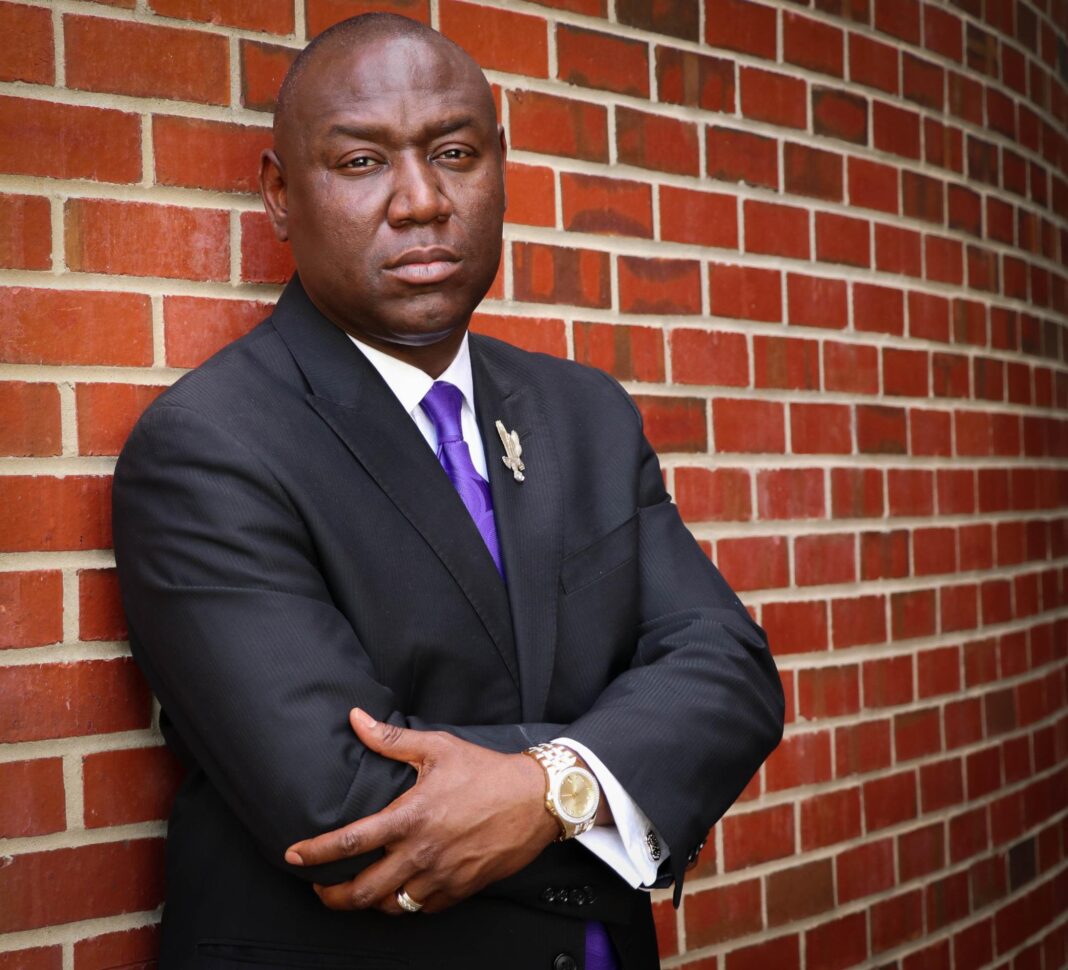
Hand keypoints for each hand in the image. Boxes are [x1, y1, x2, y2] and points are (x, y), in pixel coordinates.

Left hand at [285, 708, 559, 913]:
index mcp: (411, 817)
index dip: (316, 853)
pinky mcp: (461, 889)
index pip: (350, 842)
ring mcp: (442, 876)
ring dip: (371, 902)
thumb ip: (391, 739)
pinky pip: (423, 909)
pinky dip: (407, 904)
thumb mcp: (438, 748)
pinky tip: (402, 890)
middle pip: (364, 891)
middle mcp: (422, 852)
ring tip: (360, 891)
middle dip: (333, 896)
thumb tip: (357, 719)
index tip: (295, 856)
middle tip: (320, 890)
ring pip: (392, 906)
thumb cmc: (488, 771)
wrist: (537, 799)